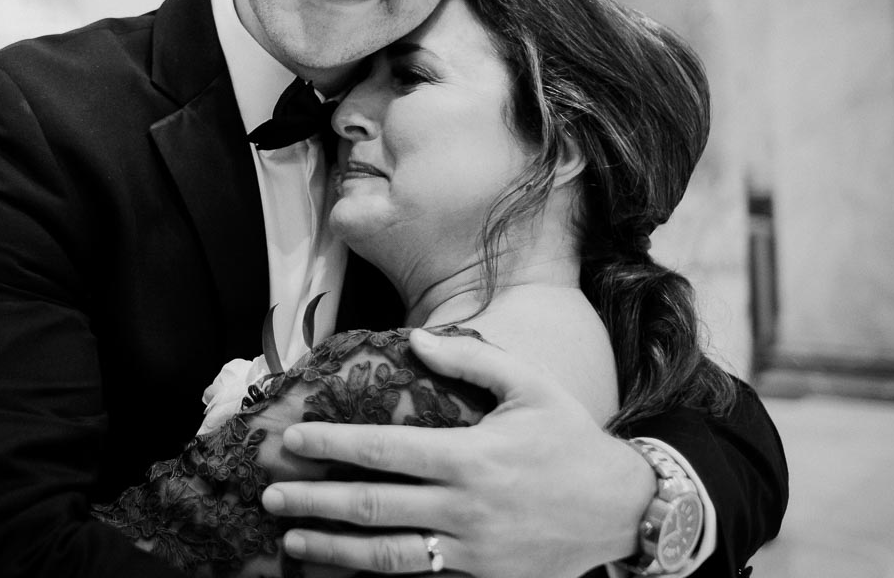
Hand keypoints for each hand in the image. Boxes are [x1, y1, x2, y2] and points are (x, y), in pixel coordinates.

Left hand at [261, 329, 656, 576]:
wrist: (623, 509)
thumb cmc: (571, 440)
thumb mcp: (531, 386)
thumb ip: (471, 360)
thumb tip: (416, 339)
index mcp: (469, 457)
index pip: (383, 450)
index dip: (332, 444)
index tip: (293, 439)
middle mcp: (463, 508)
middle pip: (372, 507)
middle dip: (314, 500)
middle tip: (271, 493)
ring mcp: (471, 551)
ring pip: (387, 555)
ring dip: (333, 547)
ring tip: (292, 538)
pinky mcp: (481, 577)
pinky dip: (376, 576)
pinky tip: (344, 569)